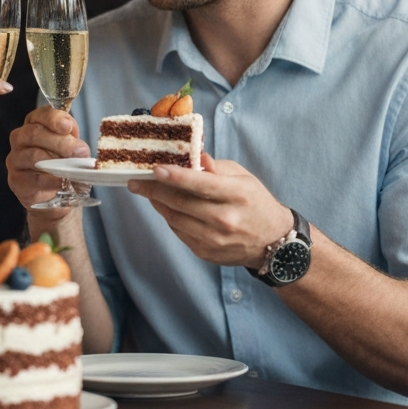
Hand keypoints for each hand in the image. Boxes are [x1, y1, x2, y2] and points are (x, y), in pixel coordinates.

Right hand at [6, 105, 90, 214]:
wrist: (52, 189)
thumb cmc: (59, 160)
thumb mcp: (70, 144)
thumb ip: (73, 140)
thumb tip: (80, 148)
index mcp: (34, 123)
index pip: (40, 115)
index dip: (54, 119)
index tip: (67, 126)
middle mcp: (20, 138)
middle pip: (34, 133)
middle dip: (59, 142)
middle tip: (79, 151)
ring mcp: (15, 159)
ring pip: (34, 156)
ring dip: (58, 162)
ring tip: (74, 168)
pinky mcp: (16, 180)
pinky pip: (36, 179)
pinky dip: (54, 180)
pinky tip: (65, 181)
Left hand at [128, 153, 293, 266]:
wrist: (273, 242)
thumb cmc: (255, 202)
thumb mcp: (243, 177)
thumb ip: (216, 167)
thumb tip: (195, 156)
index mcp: (236, 194)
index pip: (200, 184)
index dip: (175, 176)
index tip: (154, 169)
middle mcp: (225, 219)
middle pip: (180, 202)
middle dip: (153, 190)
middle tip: (135, 181)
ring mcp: (214, 239)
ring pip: (174, 218)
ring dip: (157, 203)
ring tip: (146, 190)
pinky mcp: (206, 252)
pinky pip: (179, 232)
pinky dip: (169, 217)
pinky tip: (166, 206)